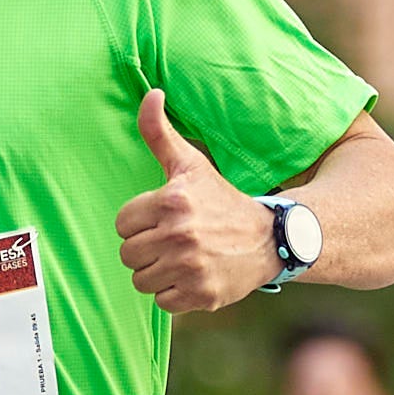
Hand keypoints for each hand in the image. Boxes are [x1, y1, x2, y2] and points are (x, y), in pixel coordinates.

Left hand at [114, 89, 275, 313]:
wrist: (270, 238)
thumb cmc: (221, 200)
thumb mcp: (190, 164)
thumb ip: (159, 133)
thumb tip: (150, 93)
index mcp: (172, 200)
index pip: (123, 224)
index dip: (140, 222)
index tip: (164, 219)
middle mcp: (180, 234)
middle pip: (128, 254)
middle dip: (147, 249)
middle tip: (174, 240)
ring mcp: (191, 267)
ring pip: (141, 280)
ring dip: (158, 272)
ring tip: (183, 258)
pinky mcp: (201, 295)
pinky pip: (162, 301)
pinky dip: (175, 294)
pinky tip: (194, 276)